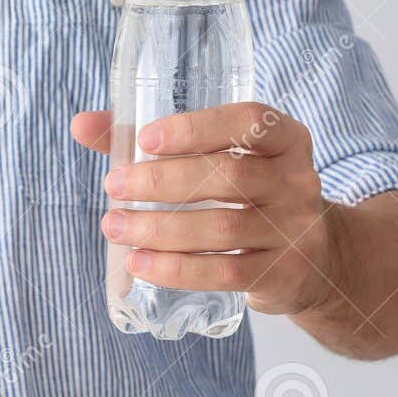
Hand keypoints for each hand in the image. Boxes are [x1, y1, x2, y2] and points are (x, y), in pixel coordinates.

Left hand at [73, 103, 343, 316]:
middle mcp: (297, 181)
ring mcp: (294, 231)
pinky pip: (225, 272)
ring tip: (115, 227)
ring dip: (160, 229)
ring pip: (223, 228)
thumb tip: (81, 124)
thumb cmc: (250, 197)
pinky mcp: (283, 275)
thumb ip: (154, 142)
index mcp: (285, 140)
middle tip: (114, 187)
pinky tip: (140, 264)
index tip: (146, 138)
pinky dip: (176, 269)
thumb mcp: (221, 160)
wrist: (316, 260)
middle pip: (229, 176)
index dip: (196, 128)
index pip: (249, 121)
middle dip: (163, 182)